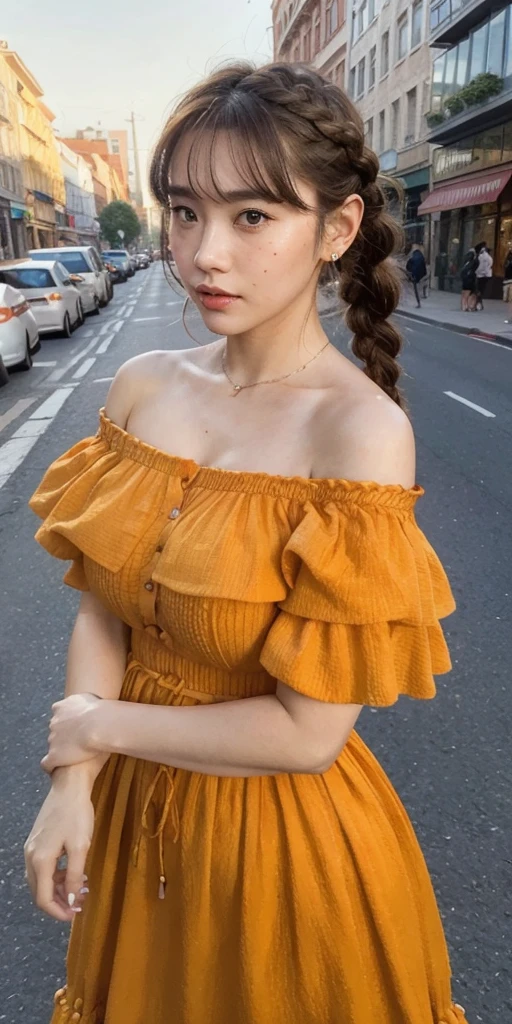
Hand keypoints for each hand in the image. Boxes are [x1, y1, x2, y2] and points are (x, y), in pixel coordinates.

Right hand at [24, 767, 94, 920]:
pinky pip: (44, 868)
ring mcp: (32, 849)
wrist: (69, 787)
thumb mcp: (80, 847)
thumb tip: (71, 900)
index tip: (75, 914)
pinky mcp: (38, 842)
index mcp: (40, 861)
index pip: (43, 899)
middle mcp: (31, 857)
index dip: (58, 912)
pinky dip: (56, 876)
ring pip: (41, 881)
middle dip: (59, 902)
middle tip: (80, 903)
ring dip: (59, 889)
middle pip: (40, 892)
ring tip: (81, 888)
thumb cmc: (77, 815)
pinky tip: (73, 873)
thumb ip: (75, 876)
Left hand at [41, 693, 102, 773]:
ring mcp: (52, 739)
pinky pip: (47, 764)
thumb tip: (86, 705)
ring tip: (74, 757)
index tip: (77, 726)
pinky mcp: (54, 756)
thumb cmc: (100, 712)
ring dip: (61, 751)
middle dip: (63, 736)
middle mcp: (54, 722)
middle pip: (54, 730)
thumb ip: (82, 702)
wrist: (98, 725)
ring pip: (52, 746)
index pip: (58, 713)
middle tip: (78, 741)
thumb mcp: (90, 698)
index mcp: (60, 707)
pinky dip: (50, 767)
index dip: (67, 721)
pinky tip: (57, 770)